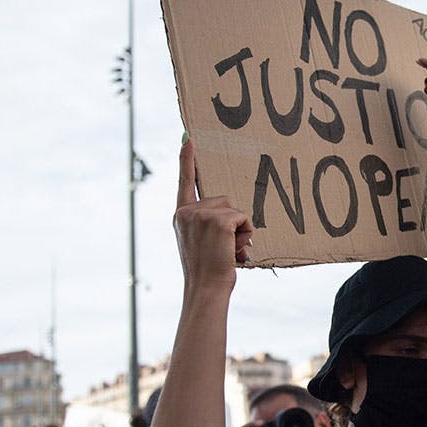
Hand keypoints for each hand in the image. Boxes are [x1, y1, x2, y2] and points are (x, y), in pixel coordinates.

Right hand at [174, 138, 253, 291]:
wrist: (205, 288)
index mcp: (181, 216)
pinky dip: (245, 233)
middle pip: (223, 200)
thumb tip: (233, 219)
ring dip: (239, 229)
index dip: (186, 160)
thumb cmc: (208, 271)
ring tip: (227, 250)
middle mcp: (187, 212)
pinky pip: (244, 217)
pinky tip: (234, 249)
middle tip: (222, 248)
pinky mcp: (217, 220)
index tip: (188, 138)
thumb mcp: (201, 243)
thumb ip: (208, 225)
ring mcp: (201, 214)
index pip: (185, 182)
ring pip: (235, 209)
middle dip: (231, 222)